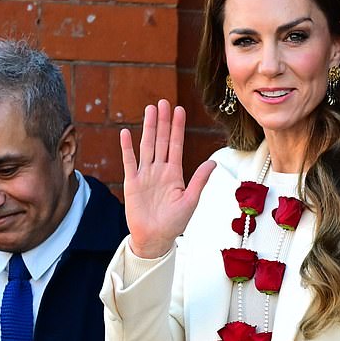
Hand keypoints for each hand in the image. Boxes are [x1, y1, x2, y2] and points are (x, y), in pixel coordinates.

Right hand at [121, 100, 215, 257]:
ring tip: (150, 110)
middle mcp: (160, 171)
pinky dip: (127, 148)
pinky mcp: (132, 183)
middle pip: (161, 141)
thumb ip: (199, 180)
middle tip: (164, 102)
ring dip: (148, 128)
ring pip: (147, 146)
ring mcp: (145, 175)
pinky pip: (129, 162)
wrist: (155, 238)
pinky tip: (126, 133)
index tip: (180, 110)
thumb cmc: (174, 223)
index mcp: (175, 174)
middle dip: (163, 121)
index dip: (177, 128)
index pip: (176, 145)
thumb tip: (212, 162)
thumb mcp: (190, 201)